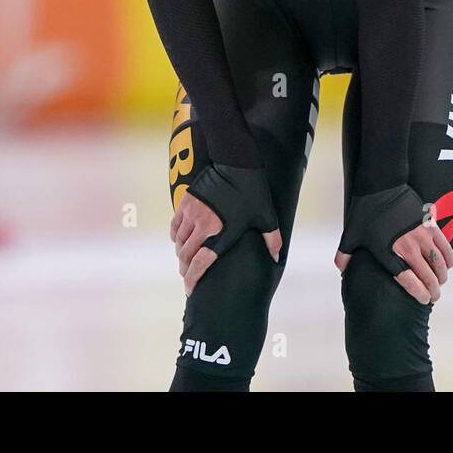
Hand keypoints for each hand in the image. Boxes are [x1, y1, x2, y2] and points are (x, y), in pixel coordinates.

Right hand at [171, 164, 281, 294]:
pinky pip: (175, 227)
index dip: (192, 279)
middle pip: (185, 256)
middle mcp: (203, 227)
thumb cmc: (253, 191)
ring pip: (179, 242)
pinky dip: (176, 237)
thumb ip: (272, 239)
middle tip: (188, 275)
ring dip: (181, 254)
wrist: (236, 163)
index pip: (200, 263)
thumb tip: (277, 258)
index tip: (189, 289)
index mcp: (222, 234)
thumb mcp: (266, 216)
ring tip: (186, 259)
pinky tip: (181, 240)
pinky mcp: (186, 203)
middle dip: (185, 269)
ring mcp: (192, 215)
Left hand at [334, 185, 452, 304]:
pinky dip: (448, 258)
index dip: (419, 293)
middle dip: (434, 290)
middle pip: (428, 275)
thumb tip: (342, 270)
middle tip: (434, 296)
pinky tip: (448, 264)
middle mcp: (408, 246)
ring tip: (440, 281)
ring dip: (442, 275)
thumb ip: (345, 255)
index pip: (409, 281)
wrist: (382, 184)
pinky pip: (445, 246)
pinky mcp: (430, 224)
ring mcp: (422, 235)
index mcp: (389, 252)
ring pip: (440, 262)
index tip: (424, 300)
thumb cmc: (365, 210)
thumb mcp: (351, 235)